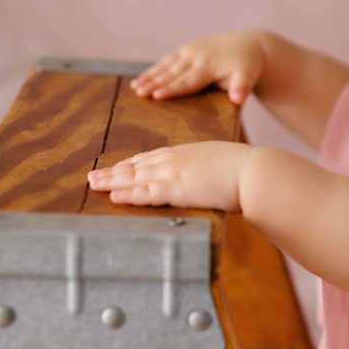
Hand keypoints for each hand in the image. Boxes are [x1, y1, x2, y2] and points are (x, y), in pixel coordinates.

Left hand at [87, 142, 251, 210]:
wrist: (254, 171)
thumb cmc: (246, 169)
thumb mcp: (223, 162)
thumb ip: (211, 168)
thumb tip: (212, 176)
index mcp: (187, 152)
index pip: (153, 157)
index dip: (133, 163)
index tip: (119, 166)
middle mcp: (176, 159)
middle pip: (137, 165)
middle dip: (114, 171)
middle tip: (94, 175)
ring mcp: (174, 173)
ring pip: (135, 177)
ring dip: (113, 181)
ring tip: (94, 185)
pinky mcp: (177, 189)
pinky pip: (147, 192)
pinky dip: (129, 194)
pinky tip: (115, 196)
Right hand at [130, 30, 271, 103]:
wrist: (249, 45)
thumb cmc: (247, 66)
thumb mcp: (248, 76)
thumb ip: (242, 87)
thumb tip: (239, 99)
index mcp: (209, 65)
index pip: (187, 81)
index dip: (171, 89)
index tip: (156, 96)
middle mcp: (196, 56)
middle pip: (172, 73)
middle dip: (154, 82)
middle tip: (138, 93)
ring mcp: (190, 51)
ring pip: (166, 66)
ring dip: (149, 76)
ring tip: (134, 87)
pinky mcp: (187, 50)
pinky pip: (168, 61)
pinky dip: (154, 69)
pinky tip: (141, 79)